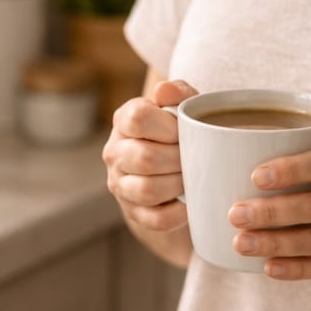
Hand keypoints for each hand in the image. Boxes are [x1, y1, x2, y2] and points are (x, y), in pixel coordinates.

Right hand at [102, 79, 198, 230]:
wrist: (170, 165)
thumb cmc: (178, 130)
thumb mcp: (182, 105)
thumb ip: (178, 92)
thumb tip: (164, 90)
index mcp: (123, 120)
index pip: (138, 119)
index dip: (168, 127)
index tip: (185, 131)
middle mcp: (114, 152)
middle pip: (145, 158)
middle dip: (179, 159)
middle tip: (196, 157)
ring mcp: (119, 185)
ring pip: (147, 190)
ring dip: (178, 184)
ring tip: (191, 176)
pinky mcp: (132, 212)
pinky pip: (156, 219)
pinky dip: (179, 213)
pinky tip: (189, 201)